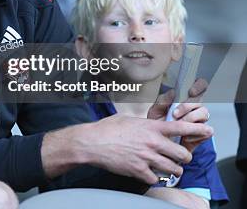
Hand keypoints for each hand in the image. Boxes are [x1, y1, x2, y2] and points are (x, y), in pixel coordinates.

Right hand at [70, 114, 211, 184]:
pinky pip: (156, 179)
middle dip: (183, 158)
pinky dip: (155, 178)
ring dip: (173, 170)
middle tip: (179, 159)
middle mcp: (152, 142)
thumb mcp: (128, 119)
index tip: (208, 130)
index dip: (197, 128)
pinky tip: (149, 174)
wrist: (91, 142)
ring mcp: (146, 157)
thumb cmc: (106, 129)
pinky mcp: (138, 170)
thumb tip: (151, 124)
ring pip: (174, 169)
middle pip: (183, 153)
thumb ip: (144, 123)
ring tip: (168, 169)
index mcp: (150, 127)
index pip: (180, 126)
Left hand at [148, 79, 211, 150]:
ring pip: (204, 113)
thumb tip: (172, 92)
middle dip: (187, 106)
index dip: (199, 86)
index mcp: (185, 99)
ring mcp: (200, 121)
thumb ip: (163, 100)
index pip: (199, 86)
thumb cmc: (158, 124)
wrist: (158, 142)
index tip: (190, 91)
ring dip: (190, 118)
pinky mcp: (203, 133)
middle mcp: (195, 108)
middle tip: (175, 113)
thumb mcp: (156, 110)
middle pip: (200, 101)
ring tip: (177, 124)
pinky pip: (206, 130)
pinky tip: (185, 136)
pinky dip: (195, 133)